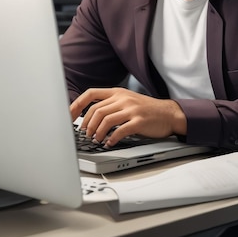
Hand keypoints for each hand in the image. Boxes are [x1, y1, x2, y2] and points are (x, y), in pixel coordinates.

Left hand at [70, 87, 186, 146]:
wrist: (168, 113)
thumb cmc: (145, 109)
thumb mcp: (126, 100)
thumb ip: (110, 104)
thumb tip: (89, 115)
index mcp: (117, 92)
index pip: (91, 94)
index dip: (77, 104)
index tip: (69, 115)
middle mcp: (123, 98)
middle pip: (96, 110)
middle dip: (87, 124)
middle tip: (85, 134)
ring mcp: (131, 109)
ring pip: (105, 120)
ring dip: (97, 132)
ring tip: (95, 140)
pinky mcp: (139, 121)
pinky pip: (120, 131)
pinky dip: (111, 139)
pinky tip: (109, 143)